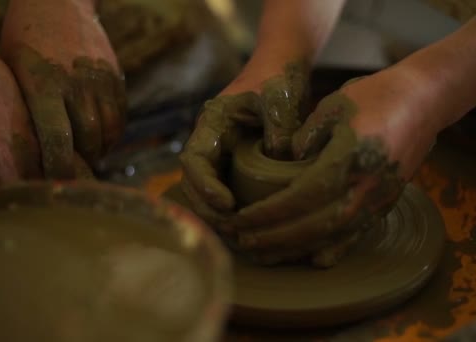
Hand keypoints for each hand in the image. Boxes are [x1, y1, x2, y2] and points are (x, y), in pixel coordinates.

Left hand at [0, 0, 125, 177]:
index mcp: (44, 85)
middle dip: (82, 161)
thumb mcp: (15, 72)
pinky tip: (101, 137)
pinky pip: (119, 115)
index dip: (59, 167)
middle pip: (88, 138)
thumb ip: (30, 109)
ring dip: (100, 149)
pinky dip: (112, 133)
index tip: (57, 182)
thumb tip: (38, 152)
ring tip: (89, 156)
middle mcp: (76, 84)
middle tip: (74, 171)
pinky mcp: (115, 77)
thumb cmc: (25, 38)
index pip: (57, 139)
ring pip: (108, 129)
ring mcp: (100, 80)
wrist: (59, 1)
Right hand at [179, 60, 309, 226]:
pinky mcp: (235, 162)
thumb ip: (279, 128)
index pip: (194, 160)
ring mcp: (221, 153)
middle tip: (232, 229)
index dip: (205, 186)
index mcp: (212, 123)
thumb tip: (278, 160)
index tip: (227, 204)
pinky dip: (230, 210)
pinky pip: (225, 190)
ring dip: (216, 214)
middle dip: (207, 209)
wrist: (281, 69)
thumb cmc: (277, 79)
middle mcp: (211, 141)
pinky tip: (247, 226)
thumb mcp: (279, 98)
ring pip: (206, 190)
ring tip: (238, 234)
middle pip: (193, 182)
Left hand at [227, 68, 439, 266]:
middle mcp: (363, 189)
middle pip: (313, 227)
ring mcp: (377, 200)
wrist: (424, 101)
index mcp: (346, 161)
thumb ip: (305, 137)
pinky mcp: (385, 204)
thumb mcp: (332, 106)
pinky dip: (331, 250)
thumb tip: (286, 163)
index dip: (267, 215)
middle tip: (243, 243)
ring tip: (266, 256)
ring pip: (332, 237)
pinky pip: (356, 235)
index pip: (298, 199)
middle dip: (274, 239)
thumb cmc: (376, 96)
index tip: (240, 220)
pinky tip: (312, 259)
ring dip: (296, 250)